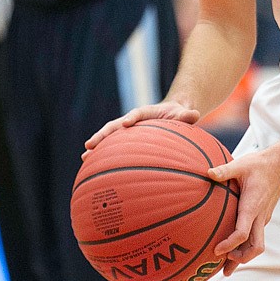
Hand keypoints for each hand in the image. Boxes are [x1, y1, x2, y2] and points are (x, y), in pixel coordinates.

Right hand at [82, 101, 199, 158]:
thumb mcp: (185, 114)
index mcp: (148, 113)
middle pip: (115, 126)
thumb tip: (195, 114)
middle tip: (89, 144)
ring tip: (85, 157)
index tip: (125, 124)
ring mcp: (129, 131)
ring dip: (98, 146)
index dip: (131, 117)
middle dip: (103, 134)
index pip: (138, 113)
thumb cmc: (179, 115)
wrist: (173, 114)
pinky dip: (104, 155)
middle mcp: (134, 120)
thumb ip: (187, 114)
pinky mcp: (128, 140)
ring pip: (111, 137)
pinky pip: (115, 148)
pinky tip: (93, 168)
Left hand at [207, 147, 279, 275]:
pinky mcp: (263, 216)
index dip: (230, 245)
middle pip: (255, 247)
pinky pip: (256, 235)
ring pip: (256, 244)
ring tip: (226, 264)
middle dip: (240, 259)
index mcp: (252, 206)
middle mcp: (259, 216)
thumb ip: (224, 171)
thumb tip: (207, 173)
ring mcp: (263, 217)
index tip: (216, 251)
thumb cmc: (260, 165)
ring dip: (244, 255)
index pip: (242, 233)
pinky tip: (235, 244)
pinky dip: (246, 244)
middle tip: (224, 268)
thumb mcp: (240, 165)